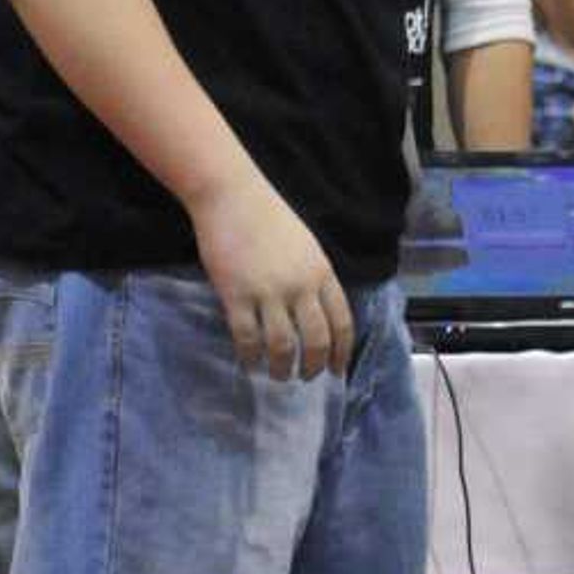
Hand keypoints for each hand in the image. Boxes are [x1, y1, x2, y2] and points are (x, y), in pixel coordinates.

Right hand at [188, 166, 353, 379]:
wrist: (232, 195)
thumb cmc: (268, 217)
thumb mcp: (306, 247)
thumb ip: (314, 279)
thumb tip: (316, 314)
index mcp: (322, 274)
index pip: (342, 322)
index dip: (341, 351)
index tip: (336, 370)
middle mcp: (301, 286)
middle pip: (316, 340)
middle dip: (313, 366)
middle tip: (306, 378)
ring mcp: (269, 292)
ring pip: (283, 345)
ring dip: (282, 368)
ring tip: (278, 376)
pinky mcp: (237, 294)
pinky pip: (247, 337)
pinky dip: (251, 356)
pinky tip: (250, 363)